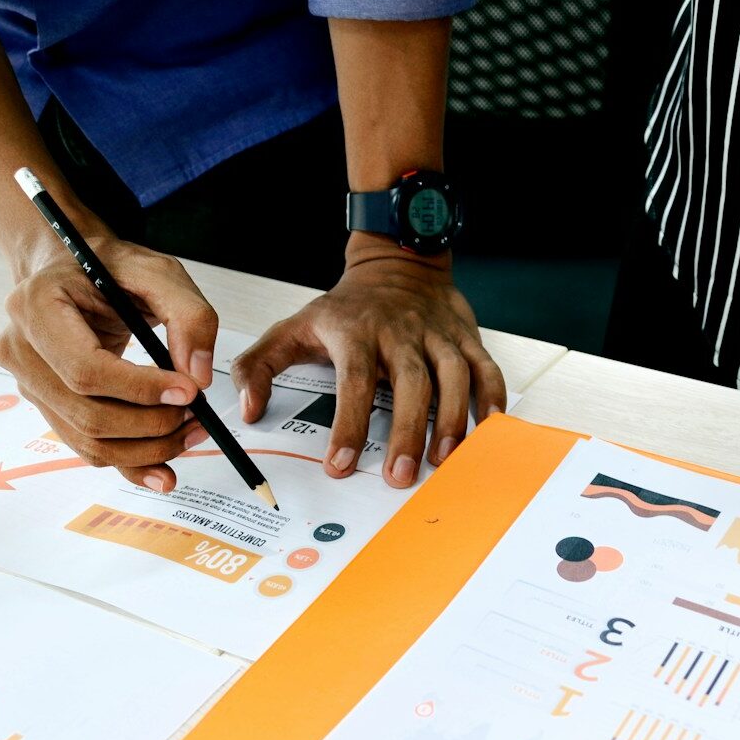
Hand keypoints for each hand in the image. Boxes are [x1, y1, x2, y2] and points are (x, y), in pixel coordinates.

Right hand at [0, 228, 217, 491]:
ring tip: (191, 432)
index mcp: (37, 307)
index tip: (187, 392)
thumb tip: (197, 376)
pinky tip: (164, 469)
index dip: (140, 389)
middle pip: (87, 413)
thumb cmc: (113, 268)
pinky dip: (130, 463)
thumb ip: (190, 316)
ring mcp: (30, 384)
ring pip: (88, 440)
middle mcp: (21, 350)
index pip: (86, 369)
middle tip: (198, 415)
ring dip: (147, 448)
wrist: (74, 271)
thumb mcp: (160, 273)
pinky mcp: (49, 406)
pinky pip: (88, 448)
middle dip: (151, 424)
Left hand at [231, 243, 505, 488]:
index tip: (341, 465)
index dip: (348, 425)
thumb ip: (259, 367)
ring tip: (444, 460)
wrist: (395, 262)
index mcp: (355, 332)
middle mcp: (399, 331)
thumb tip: (248, 410)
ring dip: (451, 419)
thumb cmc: (345, 309)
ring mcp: (436, 333)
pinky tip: (488, 428)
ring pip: (452, 374)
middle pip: (409, 382)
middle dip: (407, 431)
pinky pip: (485, 366)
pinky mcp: (465, 335)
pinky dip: (491, 396)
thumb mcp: (292, 328)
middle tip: (400, 477)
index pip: (352, 381)